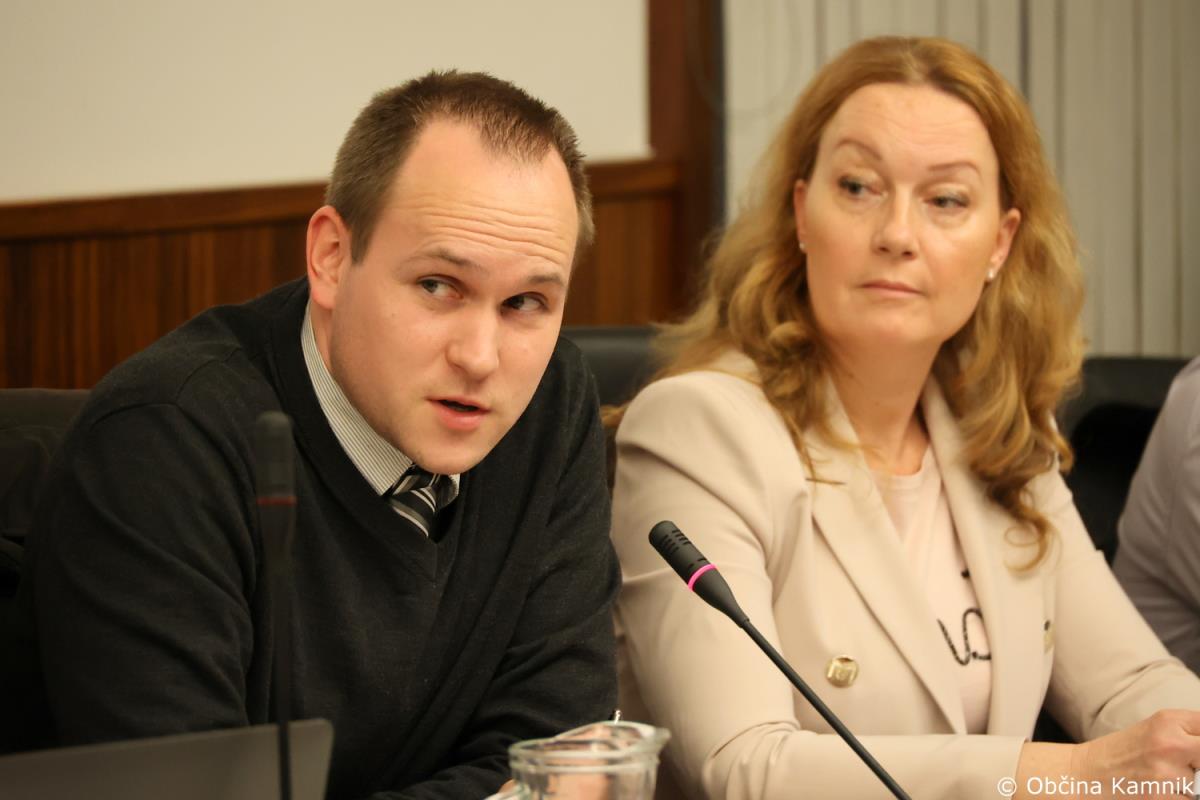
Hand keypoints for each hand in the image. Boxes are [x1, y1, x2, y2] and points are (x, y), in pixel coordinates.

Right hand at [1072, 710, 1199, 797]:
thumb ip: (1189, 732)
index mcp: (1168, 721)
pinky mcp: (1163, 797)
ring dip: (1192, 786)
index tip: (1196, 752)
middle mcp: (1170, 743)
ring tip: (1167, 780)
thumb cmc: (1121, 752)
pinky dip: (1179, 798)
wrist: (1085, 773)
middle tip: (1187, 766)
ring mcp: (1167, 773)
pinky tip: (1160, 791)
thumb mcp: (1155, 729)